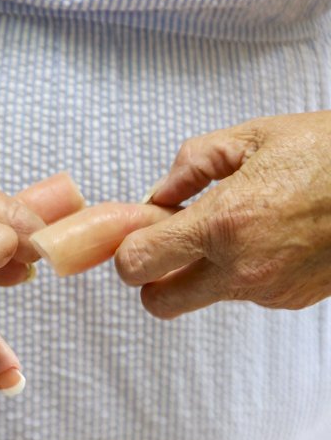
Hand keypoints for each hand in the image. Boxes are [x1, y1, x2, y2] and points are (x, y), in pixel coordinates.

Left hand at [114, 111, 330, 316]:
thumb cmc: (329, 152)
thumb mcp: (254, 136)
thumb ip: (192, 165)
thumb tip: (157, 194)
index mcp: (224, 224)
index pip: (137, 264)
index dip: (128, 249)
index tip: (140, 230)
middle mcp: (241, 268)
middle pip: (159, 303)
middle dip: (153, 278)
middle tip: (169, 244)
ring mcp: (267, 291)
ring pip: (203, 297)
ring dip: (201, 271)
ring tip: (235, 226)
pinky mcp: (290, 300)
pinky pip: (244, 294)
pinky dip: (241, 272)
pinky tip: (268, 236)